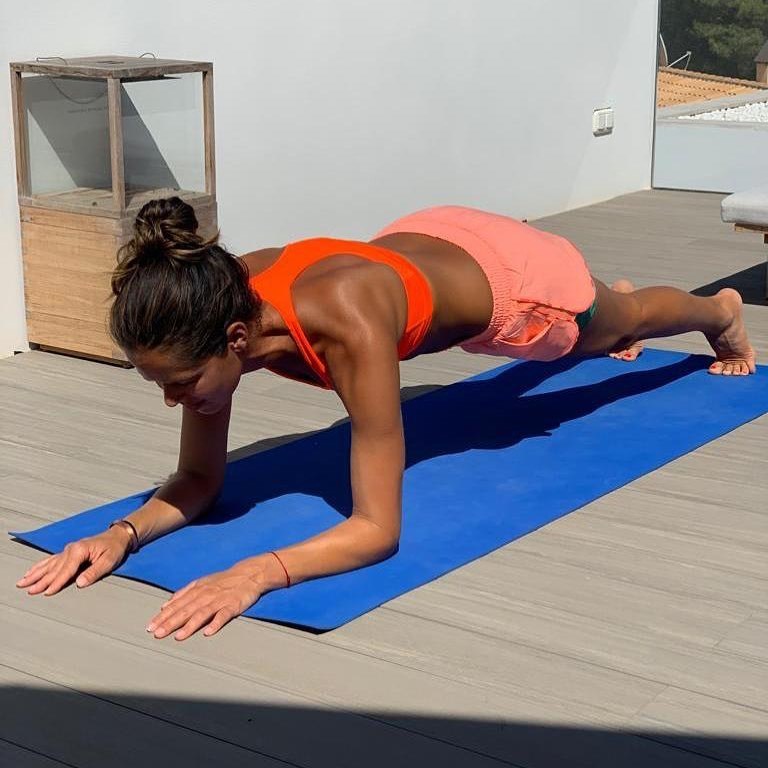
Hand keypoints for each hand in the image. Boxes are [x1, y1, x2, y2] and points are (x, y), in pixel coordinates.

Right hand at [16, 528, 131, 595]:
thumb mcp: (109, 561)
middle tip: (29, 590)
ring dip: (36, 574)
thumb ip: (93, 572)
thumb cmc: (115, 548)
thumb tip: (79, 583)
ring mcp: (68, 550)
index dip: (56, 583)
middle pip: (54, 568)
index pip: (66, 570)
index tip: (47, 592)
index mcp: (79, 550)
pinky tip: (32, 572)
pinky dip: (40, 566)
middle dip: (41, 580)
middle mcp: (71, 549)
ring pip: (49, 564)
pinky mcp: (69, 552)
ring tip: (23, 582)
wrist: (118, 536)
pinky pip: (51, 560)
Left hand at [145, 557, 271, 640]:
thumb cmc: (223, 581)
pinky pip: (223, 615)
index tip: (150, 627)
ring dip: (189, 625)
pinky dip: (216, 624)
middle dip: (170, 623)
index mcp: (197, 590)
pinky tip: (208, 633)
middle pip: (186, 610)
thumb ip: (183, 593)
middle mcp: (206, 595)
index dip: (163, 616)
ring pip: (202, 613)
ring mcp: (219, 600)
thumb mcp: (202, 583)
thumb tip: (164, 605)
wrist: (249, 574)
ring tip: (178, 637)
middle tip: (157, 634)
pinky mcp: (233, 605)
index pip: (176, 605)